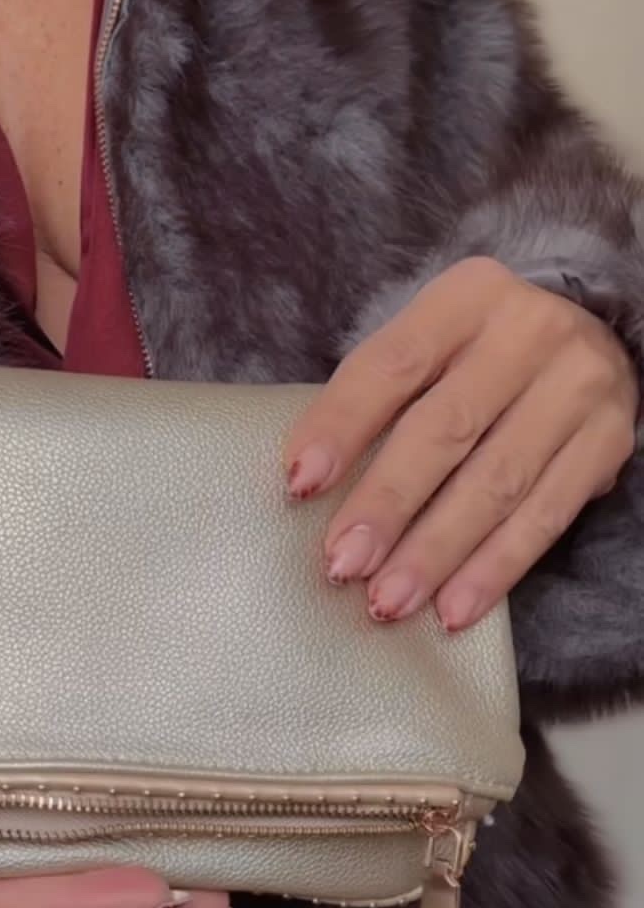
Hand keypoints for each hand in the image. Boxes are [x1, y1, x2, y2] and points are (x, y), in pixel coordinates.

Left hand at [284, 258, 637, 629]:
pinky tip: (454, 609)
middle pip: (446, 428)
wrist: (588, 341)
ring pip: (498, 482)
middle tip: (343, 563)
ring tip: (389, 600)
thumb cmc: (479, 356)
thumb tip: (307, 483)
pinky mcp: (608, 442)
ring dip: (437, 552)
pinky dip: (495, 569)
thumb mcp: (429, 346)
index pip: (394, 364)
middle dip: (389, 504)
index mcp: (468, 298)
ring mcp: (577, 387)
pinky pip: (546, 518)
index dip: (343, 425)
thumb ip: (376, 399)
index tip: (299, 485)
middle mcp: (529, 333)